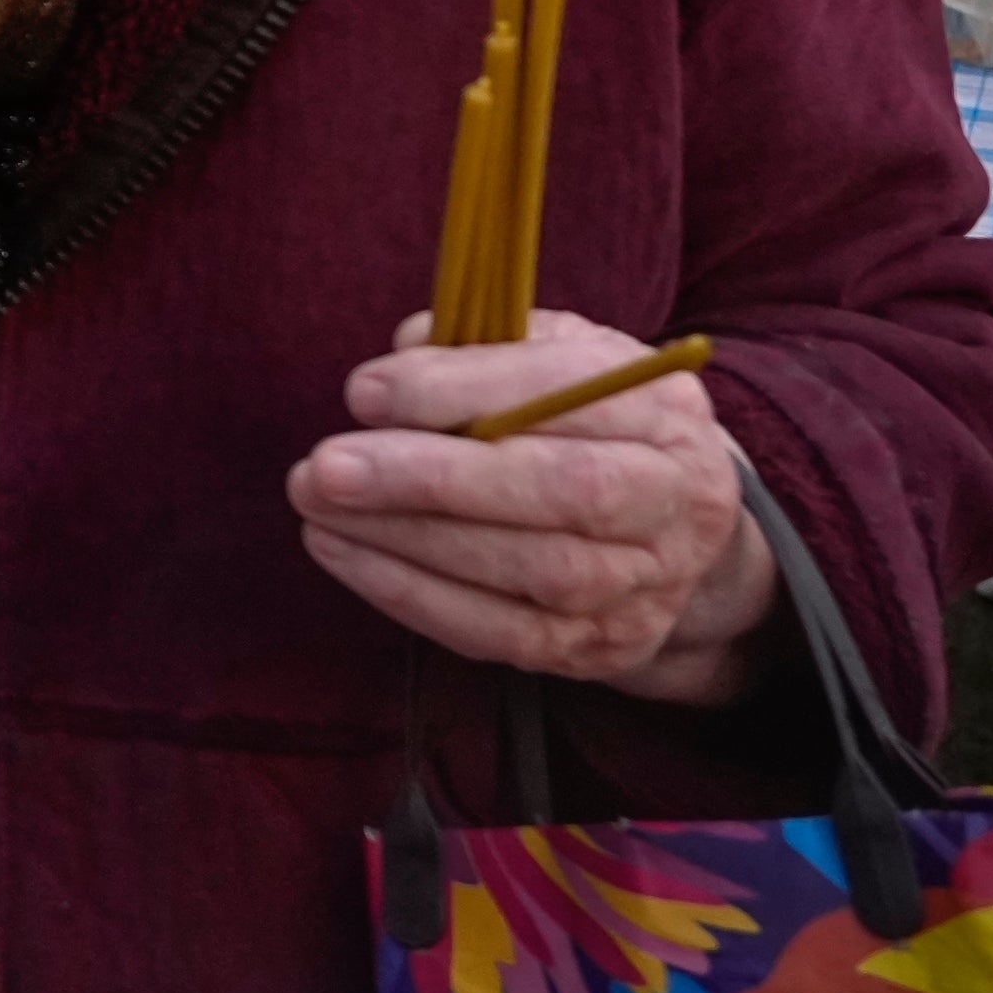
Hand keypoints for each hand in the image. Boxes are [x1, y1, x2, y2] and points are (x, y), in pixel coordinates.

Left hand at [289, 312, 777, 702]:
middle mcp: (674, 500)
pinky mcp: (601, 646)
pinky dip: (413, 596)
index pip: (571, 392)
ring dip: (409, 539)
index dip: (465, 390)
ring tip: (318, 504)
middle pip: (565, 491)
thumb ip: (485, 346)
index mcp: (662, 408)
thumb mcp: (557, 358)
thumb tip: (405, 354)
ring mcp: (644, 584)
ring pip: (533, 572)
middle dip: (433, 477)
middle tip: (327, 465)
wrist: (667, 533)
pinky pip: (503, 635)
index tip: (366, 391)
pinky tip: (342, 551)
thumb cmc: (585, 423)